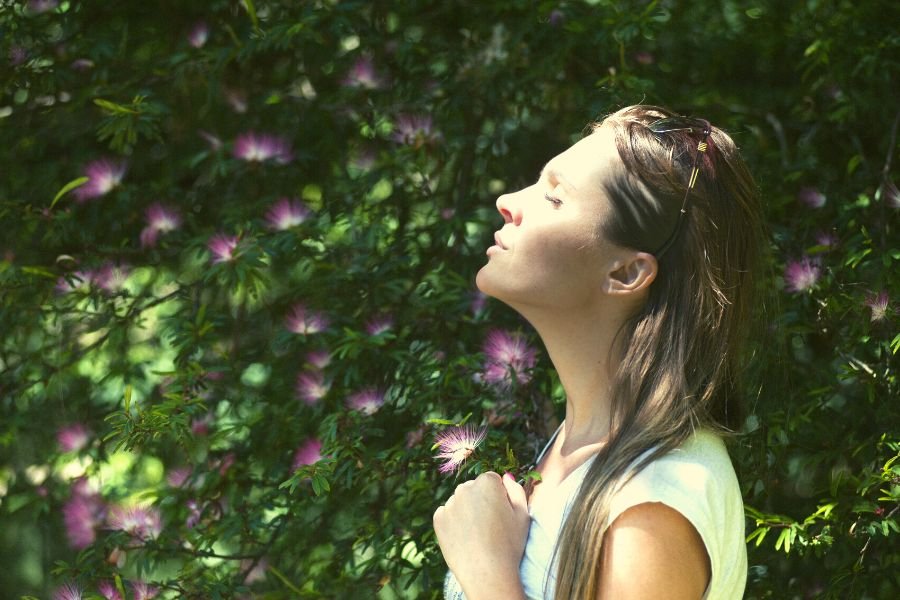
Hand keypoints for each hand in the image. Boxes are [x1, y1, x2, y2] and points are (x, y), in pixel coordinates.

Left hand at [433, 472, 529, 598]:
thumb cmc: (509, 545)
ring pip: (459, 502)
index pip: (492, 480)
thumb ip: (516, 491)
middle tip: (489, 526)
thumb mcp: (523, 515)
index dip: (498, 496)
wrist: (487, 573)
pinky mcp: (438, 518)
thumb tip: (505, 477)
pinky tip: (465, 538)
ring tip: (477, 534)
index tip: (501, 514)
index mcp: (487, 483)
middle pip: (473, 489)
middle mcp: (465, 488)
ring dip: (466, 511)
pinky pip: (447, 514)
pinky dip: (453, 522)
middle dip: (480, 500)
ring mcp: (450, 503)